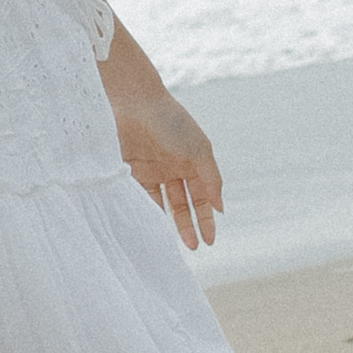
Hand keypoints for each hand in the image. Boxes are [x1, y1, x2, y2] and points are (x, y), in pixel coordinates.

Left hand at [114, 89, 222, 248]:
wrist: (136, 104)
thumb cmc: (172, 121)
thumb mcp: (199, 149)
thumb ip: (211, 178)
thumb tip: (221, 207)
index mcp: (193, 161)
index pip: (202, 196)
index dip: (206, 218)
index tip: (209, 240)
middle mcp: (174, 168)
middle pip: (184, 205)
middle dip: (189, 226)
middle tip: (194, 248)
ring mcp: (152, 171)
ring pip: (163, 206)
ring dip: (169, 225)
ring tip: (175, 245)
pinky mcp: (131, 173)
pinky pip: (141, 199)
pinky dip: (147, 214)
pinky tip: (152, 229)